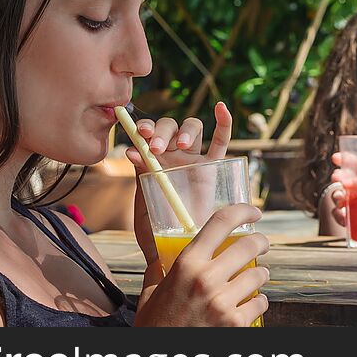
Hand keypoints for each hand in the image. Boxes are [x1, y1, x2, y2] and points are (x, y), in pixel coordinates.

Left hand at [126, 102, 231, 263]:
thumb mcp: (143, 200)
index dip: (144, 129)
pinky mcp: (213, 166)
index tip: (139, 136)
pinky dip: (223, 123)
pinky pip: (221, 141)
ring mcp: (193, 158)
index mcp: (151, 159)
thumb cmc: (154, 228)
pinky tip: (221, 108)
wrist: (173, 248)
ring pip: (192, 128)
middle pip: (169, 127)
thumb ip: (140, 175)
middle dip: (161, 131)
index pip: (148, 133)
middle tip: (157, 148)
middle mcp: (171, 155)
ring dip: (185, 130)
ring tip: (182, 146)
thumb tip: (132, 150)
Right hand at [135, 204, 270, 326]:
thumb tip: (160, 253)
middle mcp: (206, 279)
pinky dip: (259, 302)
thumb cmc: (155, 325)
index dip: (242, 211)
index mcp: (186, 264)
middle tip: (262, 244)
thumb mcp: (150, 291)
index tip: (253, 212)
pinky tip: (250, 304)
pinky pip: (261, 303)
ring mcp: (223, 302)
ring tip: (255, 278)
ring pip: (260, 275)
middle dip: (261, 242)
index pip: (220, 222)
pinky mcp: (236, 324)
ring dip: (260, 275)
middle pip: (249, 245)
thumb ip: (159, 269)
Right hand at [327, 152, 356, 229]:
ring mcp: (351, 200)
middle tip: (336, 177)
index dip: (347, 159)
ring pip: (338, 195)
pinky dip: (338, 214)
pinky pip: (338, 214)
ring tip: (340, 198)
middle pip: (345, 178)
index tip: (336, 158)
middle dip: (339, 177)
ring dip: (337, 195)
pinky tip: (342, 215)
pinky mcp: (348, 214)